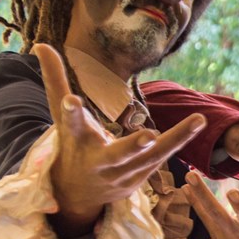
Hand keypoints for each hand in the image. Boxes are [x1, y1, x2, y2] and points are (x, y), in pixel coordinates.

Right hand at [34, 43, 205, 236]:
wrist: (77, 193)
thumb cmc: (71, 145)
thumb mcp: (60, 115)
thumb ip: (55, 80)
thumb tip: (40, 45)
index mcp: (78, 140)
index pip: (72, 124)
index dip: (72, 111)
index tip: (73, 100)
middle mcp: (100, 160)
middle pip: (118, 153)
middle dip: (133, 146)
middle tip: (149, 135)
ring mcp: (123, 174)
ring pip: (151, 158)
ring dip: (176, 140)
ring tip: (199, 119)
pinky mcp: (140, 179)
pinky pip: (162, 159)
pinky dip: (177, 144)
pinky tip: (196, 125)